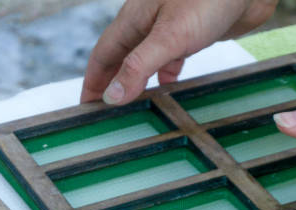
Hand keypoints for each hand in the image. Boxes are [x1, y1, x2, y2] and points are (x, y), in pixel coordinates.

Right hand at [81, 0, 276, 103]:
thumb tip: (112, 96)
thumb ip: (140, 65)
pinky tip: (168, 87)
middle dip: (111, 84)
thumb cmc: (209, 1)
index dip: (93, 81)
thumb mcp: (170, 37)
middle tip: (106, 113)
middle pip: (121, 58)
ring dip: (137, 82)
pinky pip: (171, 58)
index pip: (103, 56)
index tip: (85, 107)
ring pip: (145, 59)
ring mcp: (170, 28)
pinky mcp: (192, 34)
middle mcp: (148, 24)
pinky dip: (165, 74)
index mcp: (134, 20)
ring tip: (133, 106)